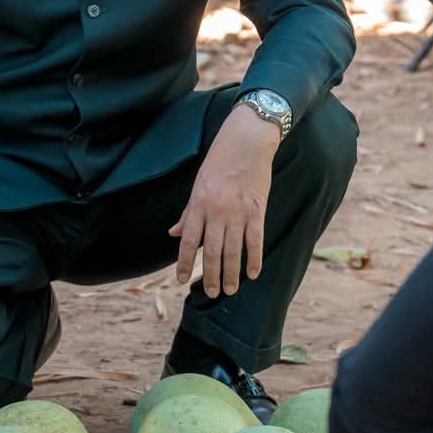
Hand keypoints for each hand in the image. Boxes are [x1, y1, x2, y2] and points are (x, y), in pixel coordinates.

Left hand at [172, 105, 280, 297]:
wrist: (247, 141)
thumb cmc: (220, 160)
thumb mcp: (198, 184)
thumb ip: (188, 212)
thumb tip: (174, 233)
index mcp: (199, 204)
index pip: (188, 241)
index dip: (184, 263)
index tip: (182, 280)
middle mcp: (217, 211)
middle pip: (211, 252)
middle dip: (210, 276)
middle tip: (211, 292)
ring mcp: (238, 212)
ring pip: (233, 251)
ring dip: (231, 273)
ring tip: (230, 290)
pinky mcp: (257, 210)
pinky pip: (255, 241)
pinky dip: (254, 259)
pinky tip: (252, 273)